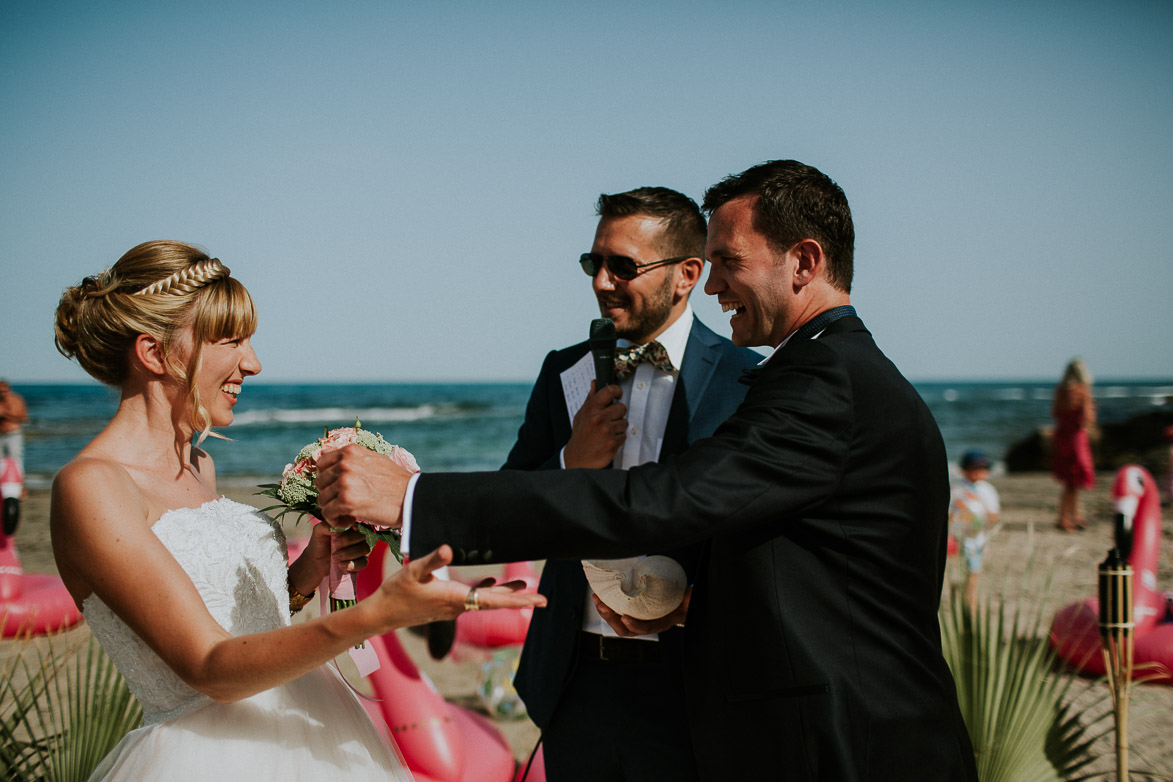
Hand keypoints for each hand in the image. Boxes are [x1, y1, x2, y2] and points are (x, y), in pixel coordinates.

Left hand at [285, 523, 371, 595]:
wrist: (316, 562)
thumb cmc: (319, 544)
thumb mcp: (318, 531)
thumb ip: (326, 526)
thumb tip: (337, 529)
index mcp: (351, 527)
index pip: (361, 524)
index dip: (358, 527)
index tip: (351, 528)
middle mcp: (359, 537)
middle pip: (364, 536)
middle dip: (349, 541)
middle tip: (335, 545)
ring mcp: (361, 550)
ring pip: (365, 549)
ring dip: (349, 553)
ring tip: (334, 557)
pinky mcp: (360, 563)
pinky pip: (363, 563)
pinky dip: (353, 564)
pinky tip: (341, 565)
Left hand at [315, 445, 410, 528]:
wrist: (413, 498)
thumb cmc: (397, 482)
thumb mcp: (375, 460)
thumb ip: (355, 460)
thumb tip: (337, 463)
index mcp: (351, 451)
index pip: (321, 463)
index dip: (327, 478)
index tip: (337, 488)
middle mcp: (345, 464)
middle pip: (320, 483)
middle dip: (330, 495)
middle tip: (345, 504)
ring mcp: (345, 482)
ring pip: (322, 500)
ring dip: (333, 509)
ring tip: (349, 513)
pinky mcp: (347, 501)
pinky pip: (328, 514)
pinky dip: (336, 521)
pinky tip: (351, 521)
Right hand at [373, 546, 546, 628]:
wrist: (381, 615)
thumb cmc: (396, 592)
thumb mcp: (413, 571)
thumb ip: (432, 559)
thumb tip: (448, 550)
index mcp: (456, 598)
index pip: (494, 599)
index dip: (518, 599)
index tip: (538, 601)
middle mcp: (459, 606)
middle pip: (495, 601)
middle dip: (519, 599)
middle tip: (543, 599)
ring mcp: (453, 607)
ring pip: (485, 599)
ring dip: (504, 593)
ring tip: (524, 586)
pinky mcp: (446, 606)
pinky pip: (473, 598)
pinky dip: (485, 590)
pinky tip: (489, 582)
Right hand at [563, 381, 626, 468]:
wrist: (578, 458)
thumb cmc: (580, 436)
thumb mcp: (581, 415)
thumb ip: (590, 398)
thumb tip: (595, 383)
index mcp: (591, 409)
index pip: (609, 391)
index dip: (617, 390)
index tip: (618, 394)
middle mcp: (599, 419)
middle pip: (622, 407)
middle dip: (618, 414)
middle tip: (609, 420)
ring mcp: (607, 431)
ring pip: (624, 422)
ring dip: (618, 427)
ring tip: (607, 432)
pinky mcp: (613, 443)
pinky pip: (624, 435)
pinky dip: (618, 438)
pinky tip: (608, 440)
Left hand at [591, 587, 690, 636]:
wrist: (682, 604)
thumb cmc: (685, 601)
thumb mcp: (690, 600)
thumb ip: (690, 599)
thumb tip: (690, 596)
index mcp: (662, 622)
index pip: (648, 628)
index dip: (636, 625)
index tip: (625, 617)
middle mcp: (647, 624)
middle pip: (626, 630)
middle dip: (611, 619)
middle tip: (602, 605)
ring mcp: (638, 620)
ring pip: (618, 624)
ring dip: (605, 613)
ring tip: (596, 599)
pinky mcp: (631, 613)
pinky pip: (616, 613)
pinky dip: (607, 606)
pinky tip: (600, 595)